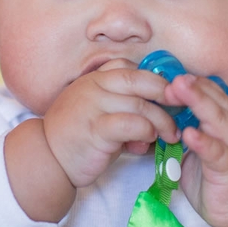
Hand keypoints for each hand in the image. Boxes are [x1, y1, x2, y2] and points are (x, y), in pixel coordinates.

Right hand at [4, 60, 178, 223]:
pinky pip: (132, 123)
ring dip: (161, 120)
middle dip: (166, 94)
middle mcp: (94, 86)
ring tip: (169, 134)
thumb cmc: (75, 138)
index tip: (170, 95)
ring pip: (141, 104)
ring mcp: (94, 105)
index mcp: (94, 79)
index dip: (155, 79)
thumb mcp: (97, 114)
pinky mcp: (96, 128)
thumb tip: (154, 123)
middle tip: (181, 109)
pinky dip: (146, 132)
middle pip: (141, 80)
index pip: (131, 68)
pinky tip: (147, 142)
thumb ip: (122, 110)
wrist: (47, 158)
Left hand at [164, 74, 227, 226]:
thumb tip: (157, 124)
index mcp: (225, 124)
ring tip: (178, 89)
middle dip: (193, 86)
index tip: (170, 73)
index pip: (210, 95)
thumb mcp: (200, 152)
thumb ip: (183, 136)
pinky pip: (217, 153)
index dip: (192, 83)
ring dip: (198, 103)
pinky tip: (189, 133)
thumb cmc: (221, 178)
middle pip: (214, 101)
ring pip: (218, 120)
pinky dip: (204, 142)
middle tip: (172, 75)